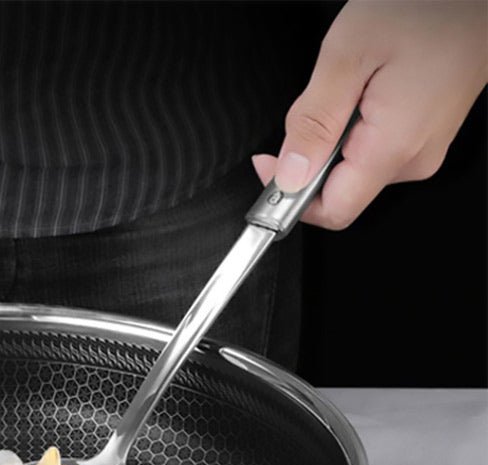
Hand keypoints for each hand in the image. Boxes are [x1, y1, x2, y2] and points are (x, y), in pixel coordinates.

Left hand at [252, 0, 487, 229]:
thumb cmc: (428, 5)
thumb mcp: (348, 54)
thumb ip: (312, 121)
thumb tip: (287, 175)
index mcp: (394, 146)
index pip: (332, 211)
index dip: (290, 197)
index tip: (268, 165)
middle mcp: (414, 157)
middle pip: (339, 189)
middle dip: (310, 157)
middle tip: (315, 102)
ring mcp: (424, 146)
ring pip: (354, 167)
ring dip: (333, 137)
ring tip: (350, 84)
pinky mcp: (426, 133)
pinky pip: (375, 147)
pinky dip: (355, 125)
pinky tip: (366, 85)